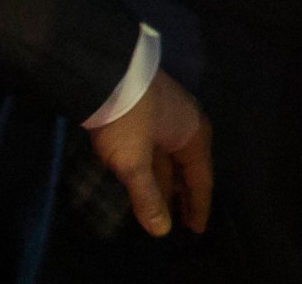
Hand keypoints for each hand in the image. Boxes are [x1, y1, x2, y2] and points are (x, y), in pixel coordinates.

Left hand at [85, 71, 211, 238]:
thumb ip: (148, 197)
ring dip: (166, 181)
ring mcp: (167, 114)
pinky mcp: (147, 109)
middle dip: (183, 195)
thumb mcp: (134, 163)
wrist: (100, 70)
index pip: (201, 180)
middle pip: (188, 167)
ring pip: (170, 157)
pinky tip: (144, 178)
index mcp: (193, 136)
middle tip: (181, 221)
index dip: (198, 207)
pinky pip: (158, 147)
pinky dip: (154, 166)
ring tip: (161, 205)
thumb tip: (162, 231)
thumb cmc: (126, 120)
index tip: (196, 231)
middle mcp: (187, 124)